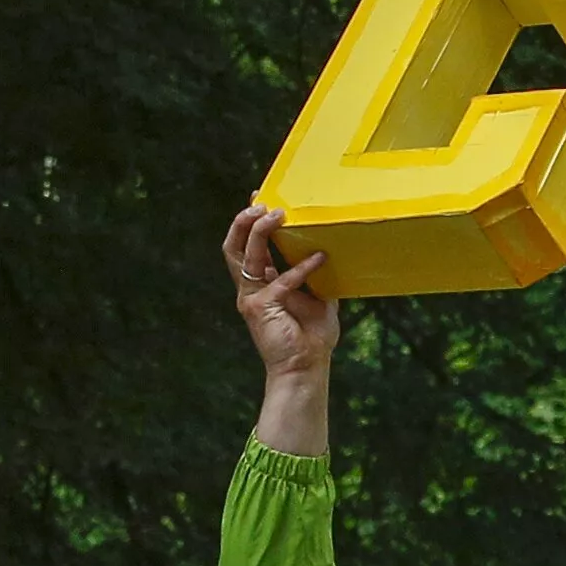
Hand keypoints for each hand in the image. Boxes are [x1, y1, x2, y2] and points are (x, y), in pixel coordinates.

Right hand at [224, 205, 340, 389]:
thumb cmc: (311, 337)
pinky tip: (320, 257)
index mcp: (261, 285)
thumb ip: (316, 276)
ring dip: (260, 231)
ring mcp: (252, 298)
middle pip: (234, 246)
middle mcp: (251, 289)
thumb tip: (330, 250)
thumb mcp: (318, 298)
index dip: (248, 222)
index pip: (247, 247)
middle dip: (244, 221)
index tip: (259, 197)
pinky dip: (302, 267)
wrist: (305, 368)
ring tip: (276, 214)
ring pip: (246, 254)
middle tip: (262, 204)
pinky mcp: (260, 307)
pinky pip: (281, 279)